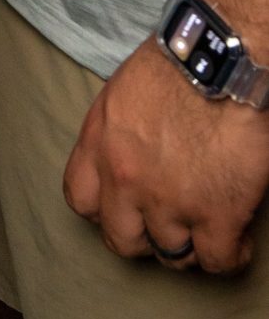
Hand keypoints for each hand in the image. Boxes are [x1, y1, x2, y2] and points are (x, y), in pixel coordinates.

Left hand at [63, 38, 268, 273]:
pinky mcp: (217, 214)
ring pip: (173, 255)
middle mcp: (125, 178)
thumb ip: (117, 134)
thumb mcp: (124, 94)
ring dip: (191, 245)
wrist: (223, 57)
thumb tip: (132, 158)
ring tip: (208, 226)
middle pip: (122, 240)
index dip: (106, 210)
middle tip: (170, 223)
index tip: (128, 207)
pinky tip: (237, 237)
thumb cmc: (180, 62)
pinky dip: (230, 255)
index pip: (81, 200)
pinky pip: (218, 261)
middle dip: (146, 237)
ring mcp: (169, 201)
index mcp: (99, 143)